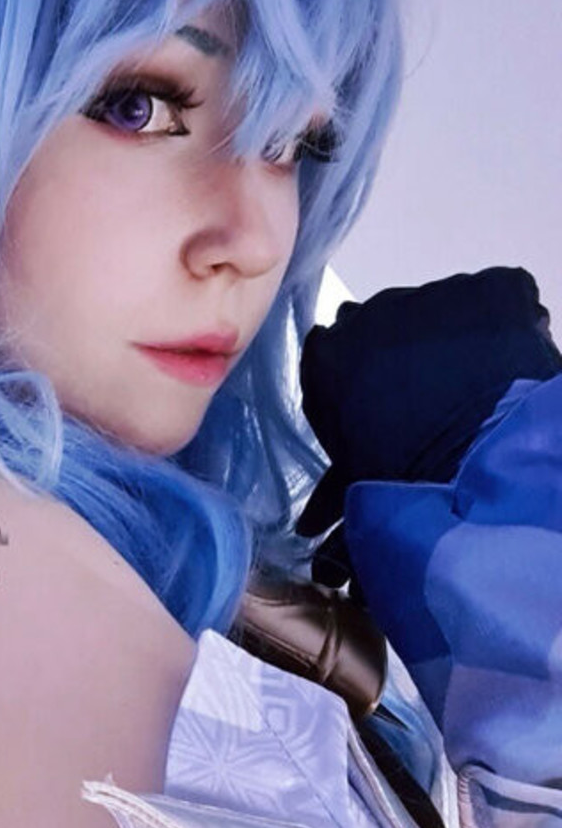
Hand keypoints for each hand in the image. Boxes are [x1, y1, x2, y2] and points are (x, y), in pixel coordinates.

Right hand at [295, 267, 560, 585]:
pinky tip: (510, 366)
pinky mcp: (494, 287)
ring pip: (441, 314)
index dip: (361, 389)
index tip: (383, 416)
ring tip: (478, 390)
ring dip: (454, 344)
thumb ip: (336, 501)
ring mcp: (435, 294)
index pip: (335, 360)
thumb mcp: (360, 488)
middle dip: (404, 361)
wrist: (481, 451)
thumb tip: (316, 540)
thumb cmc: (404, 472)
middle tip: (430, 408)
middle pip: (385, 330)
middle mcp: (372, 312)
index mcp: (327, 355)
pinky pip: (498, 299)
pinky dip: (507, 325)